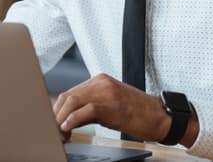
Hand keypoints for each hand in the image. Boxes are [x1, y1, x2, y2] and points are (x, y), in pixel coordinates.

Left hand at [53, 74, 170, 142]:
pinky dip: (72, 120)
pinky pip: (85, 110)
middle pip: (67, 95)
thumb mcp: (111, 106)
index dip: (57, 109)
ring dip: (60, 118)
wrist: (161, 116)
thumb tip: (67, 119)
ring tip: (58, 133)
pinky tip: (67, 129)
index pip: (70, 92)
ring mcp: (106, 91)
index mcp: (100, 81)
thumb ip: (90, 107)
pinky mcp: (111, 104)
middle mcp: (100, 82)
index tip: (52, 123)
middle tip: (52, 130)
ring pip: (72, 100)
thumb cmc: (138, 113)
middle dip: (56, 114)